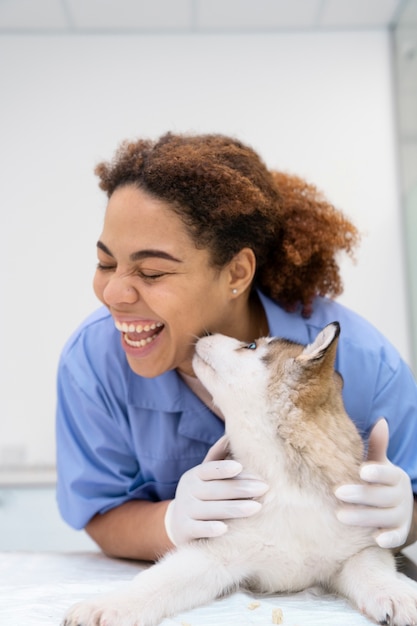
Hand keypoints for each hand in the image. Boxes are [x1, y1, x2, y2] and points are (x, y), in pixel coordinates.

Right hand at [164, 436, 268, 545]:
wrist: (177, 523)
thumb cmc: (201, 494)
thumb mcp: (205, 475)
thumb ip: (217, 457)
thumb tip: (230, 434)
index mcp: (194, 475)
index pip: (208, 469)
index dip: (223, 468)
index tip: (240, 466)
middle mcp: (188, 491)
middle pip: (215, 490)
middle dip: (240, 489)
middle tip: (263, 488)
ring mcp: (186, 511)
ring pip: (210, 510)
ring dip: (234, 509)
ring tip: (256, 508)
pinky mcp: (185, 530)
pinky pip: (199, 529)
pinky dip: (211, 529)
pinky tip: (225, 529)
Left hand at [335, 418, 413, 548]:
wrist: (396, 506)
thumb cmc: (378, 480)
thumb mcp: (378, 463)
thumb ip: (377, 446)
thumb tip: (381, 421)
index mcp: (395, 476)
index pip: (387, 474)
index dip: (377, 473)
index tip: (362, 471)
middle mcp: (400, 496)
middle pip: (381, 496)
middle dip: (360, 495)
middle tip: (338, 492)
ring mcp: (400, 515)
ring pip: (384, 517)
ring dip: (363, 517)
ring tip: (339, 516)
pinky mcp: (399, 532)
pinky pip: (396, 537)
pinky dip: (389, 539)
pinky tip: (375, 538)